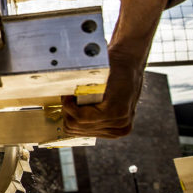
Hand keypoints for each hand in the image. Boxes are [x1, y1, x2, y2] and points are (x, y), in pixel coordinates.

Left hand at [61, 0, 173, 137]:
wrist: (130, 61)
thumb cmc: (112, 64)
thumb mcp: (94, 75)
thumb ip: (81, 89)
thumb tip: (63, 92)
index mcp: (115, 113)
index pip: (77, 119)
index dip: (67, 105)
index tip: (67, 94)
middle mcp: (120, 124)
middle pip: (77, 128)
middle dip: (69, 112)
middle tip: (71, 97)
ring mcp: (121, 128)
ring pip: (81, 131)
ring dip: (75, 116)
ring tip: (78, 101)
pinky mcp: (119, 129)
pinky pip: (91, 131)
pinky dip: (83, 120)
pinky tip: (85, 107)